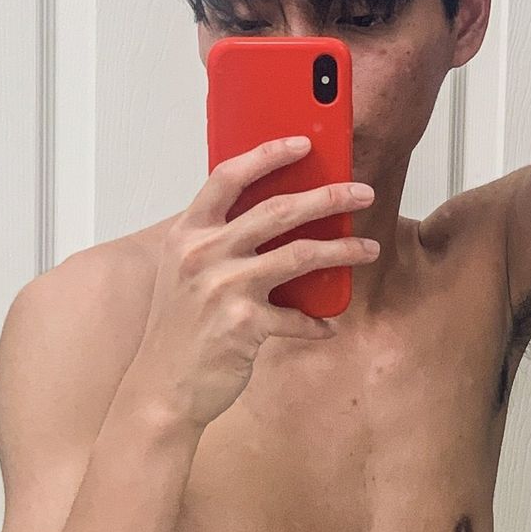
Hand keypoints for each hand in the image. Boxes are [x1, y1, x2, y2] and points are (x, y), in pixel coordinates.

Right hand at [129, 137, 379, 429]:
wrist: (162, 388)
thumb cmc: (178, 331)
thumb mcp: (184, 274)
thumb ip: (218, 242)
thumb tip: (274, 218)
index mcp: (187, 234)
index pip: (228, 176)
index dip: (268, 154)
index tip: (303, 143)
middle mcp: (202, 254)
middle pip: (277, 209)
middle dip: (328, 196)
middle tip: (362, 192)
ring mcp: (223, 287)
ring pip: (299, 255)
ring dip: (342, 251)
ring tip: (368, 249)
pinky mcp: (243, 324)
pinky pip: (297, 317)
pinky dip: (318, 322)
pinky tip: (328, 325)